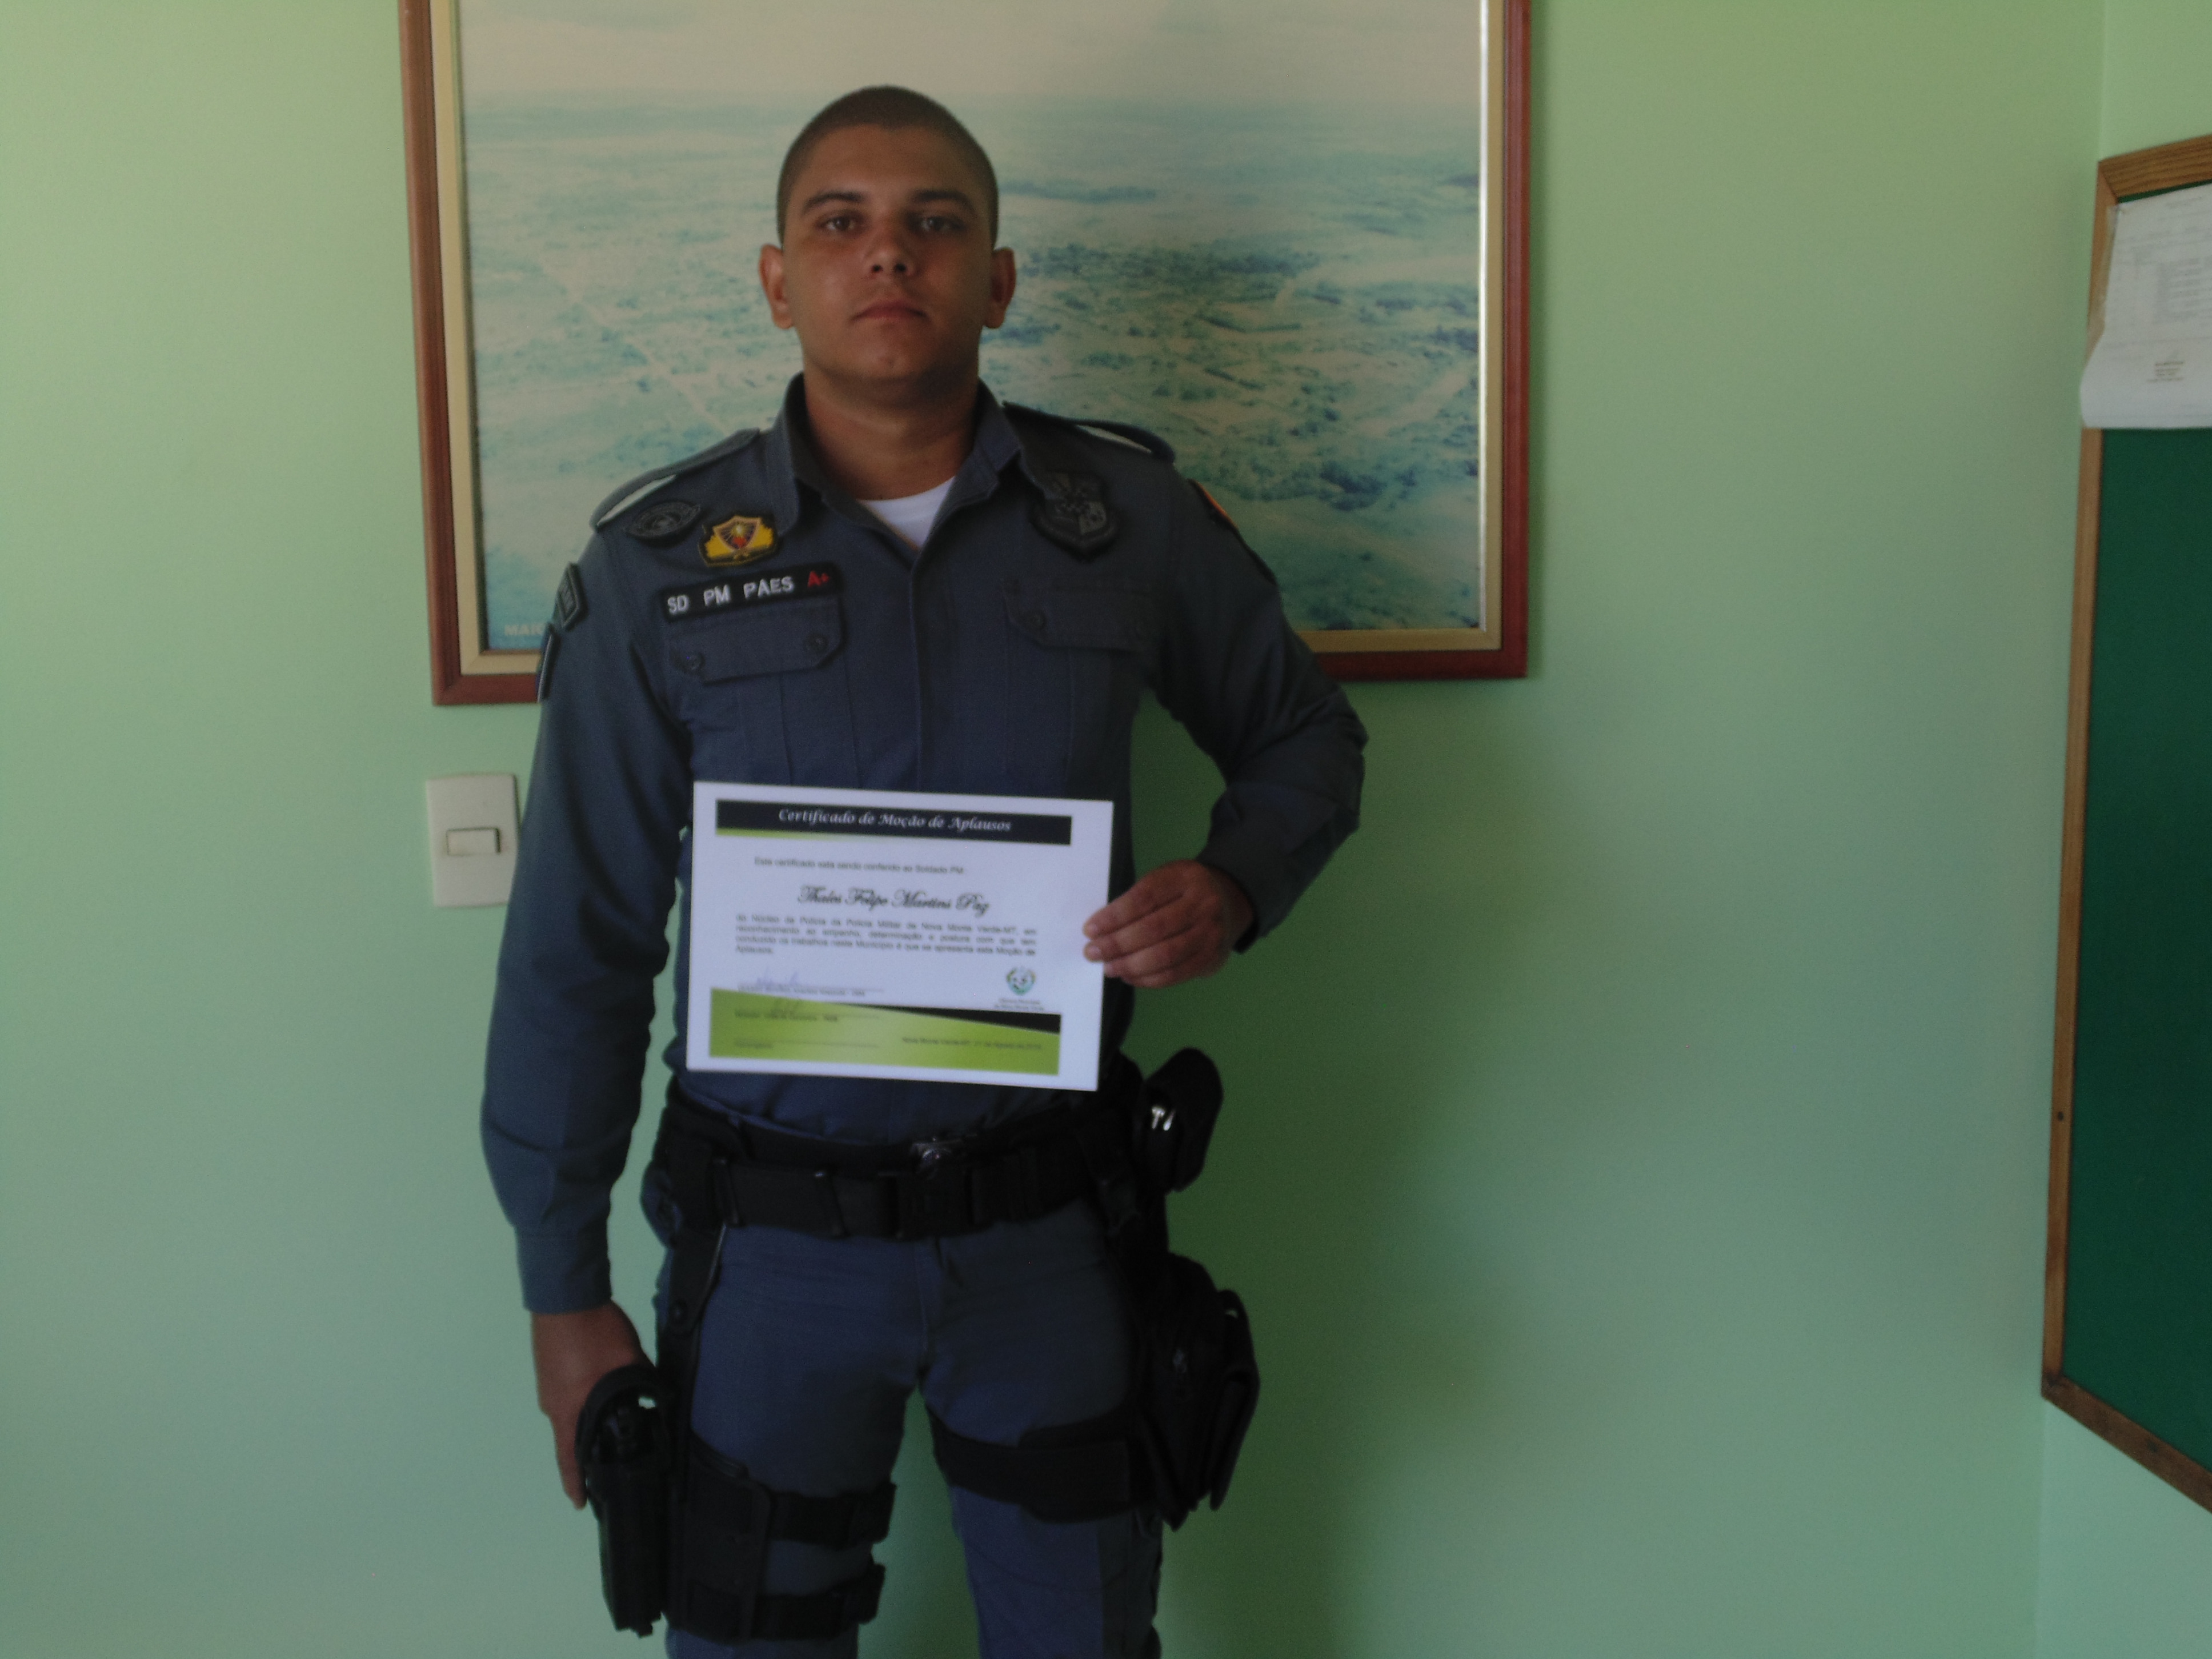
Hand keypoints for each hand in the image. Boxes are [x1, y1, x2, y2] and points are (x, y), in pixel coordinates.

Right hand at [531, 1301, 648, 1507]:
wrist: (564, 1294)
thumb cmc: (592, 1330)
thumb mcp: (628, 1360)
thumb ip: (644, 1382)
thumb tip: (660, 1397)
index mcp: (568, 1410)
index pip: (570, 1459)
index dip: (577, 1483)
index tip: (582, 1503)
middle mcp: (552, 1404)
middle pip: (569, 1438)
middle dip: (588, 1452)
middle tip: (607, 1463)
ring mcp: (549, 1386)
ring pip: (570, 1414)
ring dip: (587, 1421)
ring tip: (609, 1424)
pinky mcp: (550, 1369)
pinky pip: (566, 1395)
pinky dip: (582, 1401)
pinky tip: (600, 1391)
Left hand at [1082, 860, 1254, 988]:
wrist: (1228, 900)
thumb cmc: (1182, 890)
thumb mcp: (1164, 879)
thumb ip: (1138, 900)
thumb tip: (1101, 930)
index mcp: (1184, 877)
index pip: (1144, 898)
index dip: (1115, 916)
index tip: (1090, 929)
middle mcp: (1203, 903)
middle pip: (1154, 928)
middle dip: (1118, 944)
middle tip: (1093, 952)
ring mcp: (1211, 932)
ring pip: (1166, 955)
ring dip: (1131, 965)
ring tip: (1109, 968)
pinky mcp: (1212, 957)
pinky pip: (1176, 974)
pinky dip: (1149, 979)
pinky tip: (1130, 976)